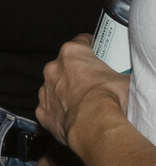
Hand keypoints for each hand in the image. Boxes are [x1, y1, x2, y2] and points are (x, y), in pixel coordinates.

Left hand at [38, 34, 129, 165]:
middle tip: (92, 81)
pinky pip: (50, 109)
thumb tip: (123, 78)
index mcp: (72, 53)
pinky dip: (59, 112)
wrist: (94, 124)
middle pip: (64, 65)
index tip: (95, 50)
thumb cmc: (108, 98)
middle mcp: (53, 68)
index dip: (89, 46)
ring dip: (65, 92)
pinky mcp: (42, 111)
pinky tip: (72, 116)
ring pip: (54, 87)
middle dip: (76, 72)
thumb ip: (118, 74)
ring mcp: (45, 90)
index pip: (80, 41)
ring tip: (82, 102)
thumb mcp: (123, 79)